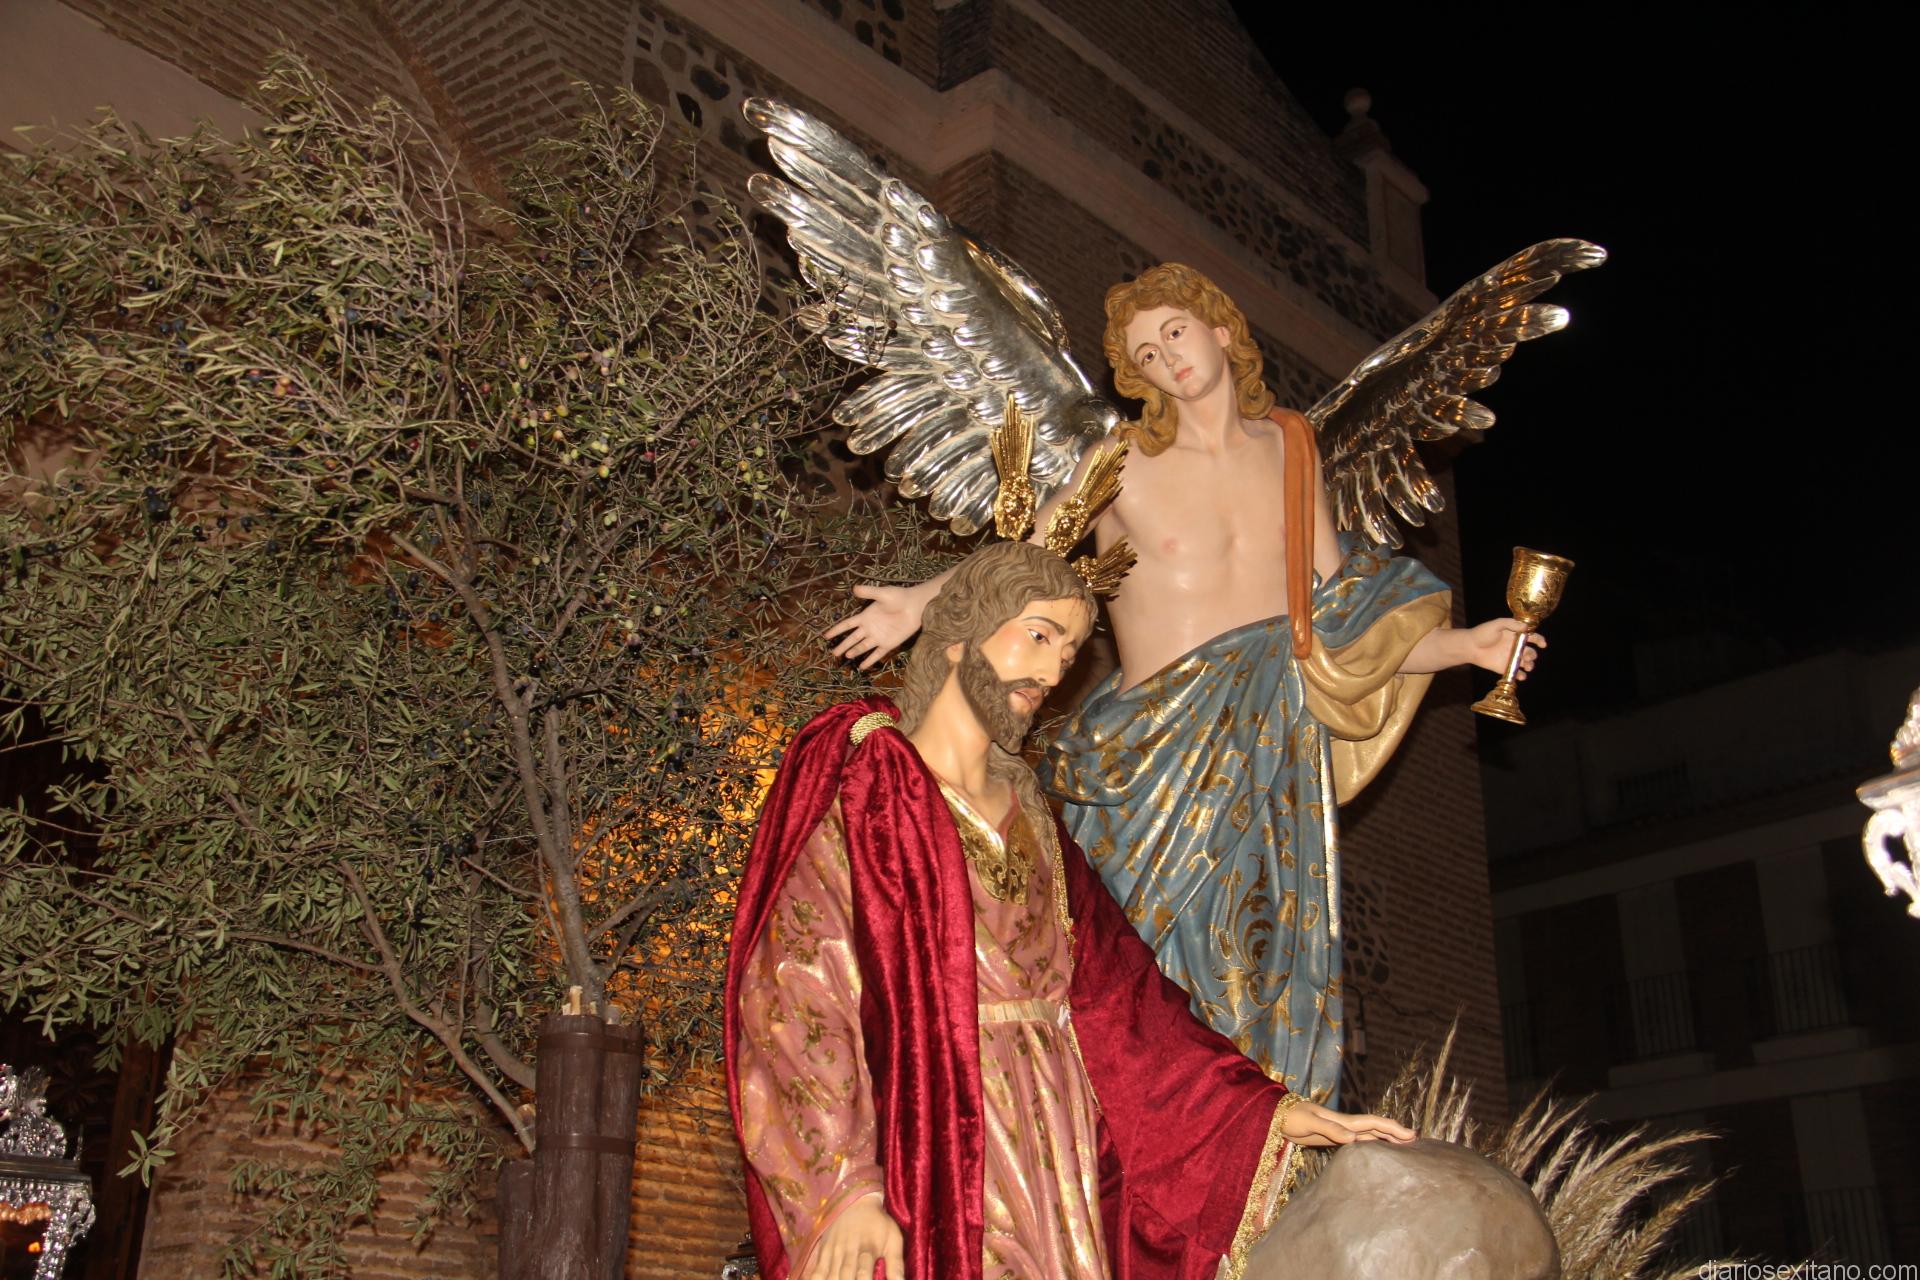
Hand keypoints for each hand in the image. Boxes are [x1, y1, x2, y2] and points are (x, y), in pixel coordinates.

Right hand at [803, 1192, 904, 1279]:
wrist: (856, 1200)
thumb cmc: (878, 1223)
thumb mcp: (893, 1239)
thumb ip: (896, 1265)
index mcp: (867, 1249)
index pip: (863, 1274)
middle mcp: (847, 1252)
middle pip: (843, 1277)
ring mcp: (832, 1252)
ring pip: (829, 1276)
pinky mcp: (822, 1252)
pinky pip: (816, 1271)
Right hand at [824, 584, 925, 669]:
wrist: (916, 606)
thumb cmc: (899, 597)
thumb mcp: (882, 593)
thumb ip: (869, 592)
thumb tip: (854, 589)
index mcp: (865, 616)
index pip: (847, 625)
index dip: (836, 630)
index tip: (826, 636)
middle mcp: (870, 628)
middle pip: (852, 639)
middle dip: (843, 645)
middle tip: (833, 654)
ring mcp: (879, 637)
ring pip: (862, 647)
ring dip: (854, 652)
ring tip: (846, 656)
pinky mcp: (889, 643)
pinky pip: (877, 654)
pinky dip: (870, 660)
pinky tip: (862, 667)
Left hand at [1276, 1097, 1415, 1147]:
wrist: (1276, 1117)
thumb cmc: (1291, 1117)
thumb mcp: (1309, 1122)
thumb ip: (1330, 1129)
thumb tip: (1354, 1138)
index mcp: (1342, 1121)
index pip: (1373, 1124)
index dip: (1392, 1128)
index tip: (1411, 1134)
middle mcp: (1345, 1126)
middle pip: (1375, 1128)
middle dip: (1395, 1133)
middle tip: (1415, 1140)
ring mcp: (1339, 1132)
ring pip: (1369, 1135)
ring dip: (1386, 1139)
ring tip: (1403, 1145)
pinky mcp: (1332, 1139)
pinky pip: (1358, 1142)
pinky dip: (1371, 1144)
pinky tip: (1376, 1151)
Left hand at [1460, 618, 1544, 678]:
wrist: (1470, 646)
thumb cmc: (1482, 633)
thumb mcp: (1497, 624)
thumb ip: (1511, 624)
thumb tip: (1526, 628)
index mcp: (1515, 636)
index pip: (1532, 637)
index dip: (1539, 640)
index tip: (1543, 644)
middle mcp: (1515, 647)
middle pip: (1531, 652)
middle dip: (1533, 655)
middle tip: (1527, 656)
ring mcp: (1510, 658)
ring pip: (1526, 663)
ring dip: (1530, 666)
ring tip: (1527, 666)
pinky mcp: (1504, 668)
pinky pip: (1516, 673)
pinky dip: (1521, 676)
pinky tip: (1521, 676)